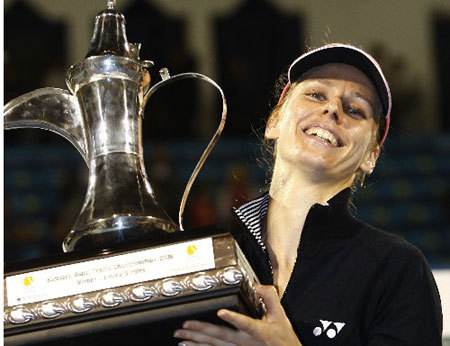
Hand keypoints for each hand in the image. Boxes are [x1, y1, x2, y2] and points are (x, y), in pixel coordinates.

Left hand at [173, 284, 301, 345]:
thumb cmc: (282, 338)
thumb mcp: (280, 315)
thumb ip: (270, 297)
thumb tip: (257, 285)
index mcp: (258, 332)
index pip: (245, 324)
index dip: (233, 318)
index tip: (221, 312)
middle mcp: (245, 342)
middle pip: (221, 336)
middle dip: (202, 330)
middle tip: (186, 324)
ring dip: (196, 341)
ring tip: (182, 335)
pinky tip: (189, 345)